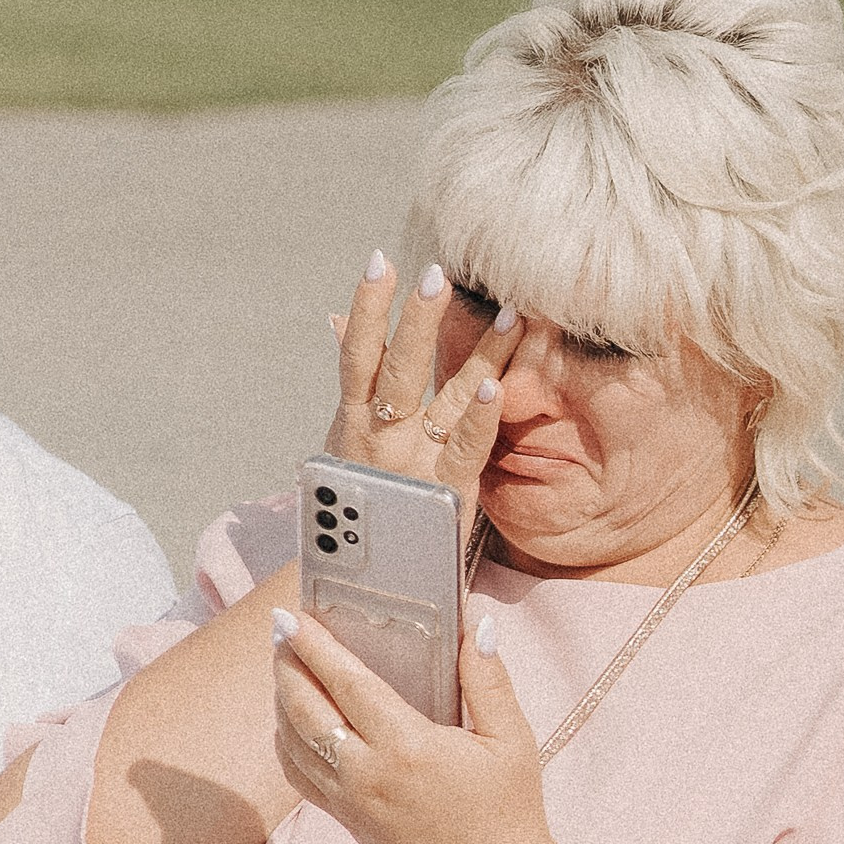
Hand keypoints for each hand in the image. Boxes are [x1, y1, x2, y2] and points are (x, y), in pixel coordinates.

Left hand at [272, 602, 555, 843]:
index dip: (316, 647)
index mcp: (409, 748)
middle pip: (305, 708)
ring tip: (285, 667)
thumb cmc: (511, 815)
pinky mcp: (349, 823)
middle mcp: (369, 775)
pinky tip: (292, 722)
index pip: (348, 684)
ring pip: (293, 742)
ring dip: (282, 699)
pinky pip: (299, 778)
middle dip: (288, 664)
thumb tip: (475, 625)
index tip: (294, 616)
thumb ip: (489, 681)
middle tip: (282, 630)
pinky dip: (286, 743)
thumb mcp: (512, 741)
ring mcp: (352, 803)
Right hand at [327, 252, 520, 524]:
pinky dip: (483, 418)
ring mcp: (414, 464)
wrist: (363, 581)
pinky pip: (466, 449)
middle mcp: (381, 438)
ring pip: (446, 398)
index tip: (379, 261)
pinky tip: (499, 387)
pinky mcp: (448, 491)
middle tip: (437, 274)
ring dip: (479, 354)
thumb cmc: (363, 498)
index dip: (366, 309)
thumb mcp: (348, 439)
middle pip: (400, 369)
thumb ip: (355, 379)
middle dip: (418, 320)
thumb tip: (335, 320)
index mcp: (354, 423)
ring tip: (509, 314)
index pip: (357, 355)